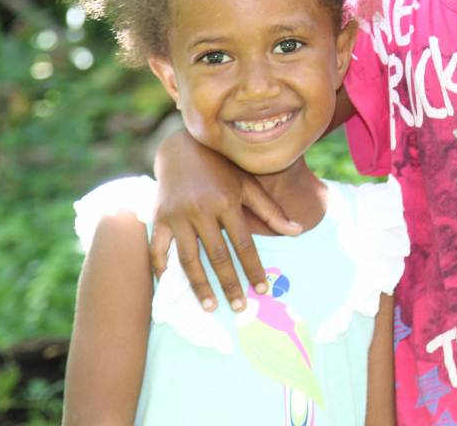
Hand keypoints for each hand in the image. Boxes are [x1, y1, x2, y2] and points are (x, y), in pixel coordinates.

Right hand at [151, 130, 300, 312]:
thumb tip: (298, 231)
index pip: (244, 244)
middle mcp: (201, 210)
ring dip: (199, 286)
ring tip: (210, 306)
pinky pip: (158, 250)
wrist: (181, 149)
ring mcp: (177, 216)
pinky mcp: (158, 218)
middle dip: (229, 284)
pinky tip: (173, 288)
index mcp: (226, 202)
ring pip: (189, 259)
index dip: (253, 268)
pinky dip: (163, 270)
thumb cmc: (221, 169)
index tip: (261, 290)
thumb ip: (272, 210)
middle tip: (239, 308)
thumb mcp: (249, 184)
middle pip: (218, 256)